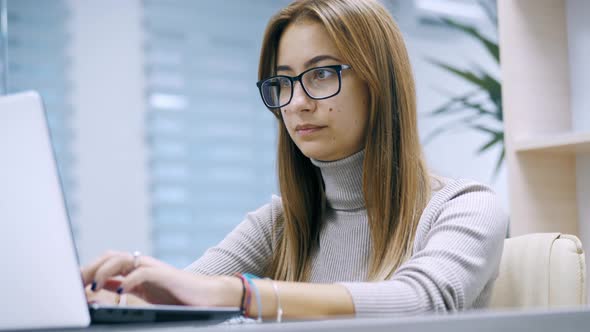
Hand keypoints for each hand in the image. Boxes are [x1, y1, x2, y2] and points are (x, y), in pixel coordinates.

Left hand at [80, 251, 241, 306]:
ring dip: (104, 271)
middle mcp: (142, 264)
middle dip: (90, 268)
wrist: (208, 296)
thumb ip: (125, 288)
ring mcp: (153, 267)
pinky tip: (121, 289)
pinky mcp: (164, 274)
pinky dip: (129, 279)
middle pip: (110, 256)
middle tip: (76, 283)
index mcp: (136, 270)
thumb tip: (98, 291)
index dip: (88, 271)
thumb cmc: (178, 296)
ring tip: (94, 286)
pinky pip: (142, 272)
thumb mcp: (145, 295)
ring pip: (122, 259)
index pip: (106, 263)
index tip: (72, 284)